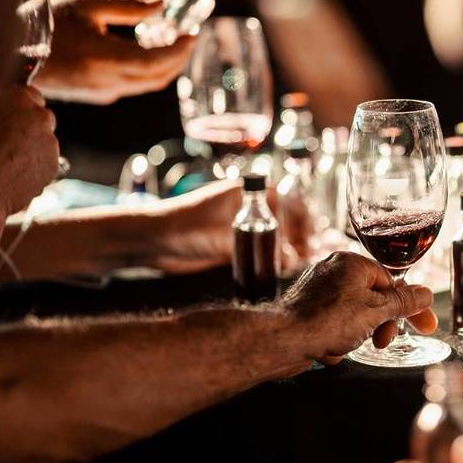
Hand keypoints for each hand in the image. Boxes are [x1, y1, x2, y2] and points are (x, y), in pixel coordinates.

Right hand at [0, 86, 58, 216]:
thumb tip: (7, 115)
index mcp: (18, 99)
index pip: (30, 94)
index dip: (20, 107)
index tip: (11, 115)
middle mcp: (40, 117)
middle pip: (42, 117)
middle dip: (31, 126)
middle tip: (9, 141)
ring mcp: (50, 142)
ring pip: (46, 141)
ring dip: (33, 148)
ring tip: (8, 164)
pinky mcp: (54, 164)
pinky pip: (47, 161)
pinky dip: (36, 166)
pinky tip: (15, 175)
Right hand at [34, 0, 194, 103]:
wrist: (13, 51)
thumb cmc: (47, 22)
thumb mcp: (88, 4)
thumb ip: (129, 6)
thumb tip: (162, 3)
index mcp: (107, 60)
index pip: (158, 60)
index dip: (180, 48)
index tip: (192, 32)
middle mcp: (109, 83)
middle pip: (159, 77)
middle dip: (179, 58)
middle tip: (188, 36)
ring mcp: (104, 93)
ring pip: (148, 84)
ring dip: (165, 64)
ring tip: (172, 40)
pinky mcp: (98, 96)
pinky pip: (134, 85)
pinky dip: (148, 70)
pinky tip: (148, 50)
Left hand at [135, 181, 307, 274]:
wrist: (150, 242)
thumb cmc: (181, 227)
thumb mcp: (221, 235)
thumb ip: (255, 247)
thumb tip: (288, 260)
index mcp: (245, 192)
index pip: (288, 199)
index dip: (304, 218)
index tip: (312, 237)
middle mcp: (247, 207)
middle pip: (286, 219)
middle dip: (300, 236)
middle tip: (307, 256)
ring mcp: (240, 227)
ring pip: (276, 236)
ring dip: (289, 250)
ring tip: (297, 265)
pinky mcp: (233, 247)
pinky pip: (262, 251)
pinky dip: (274, 260)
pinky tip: (281, 270)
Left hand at [280, 252, 436, 363]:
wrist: (282, 340)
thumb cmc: (326, 320)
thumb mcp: (376, 311)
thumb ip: (403, 302)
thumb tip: (425, 294)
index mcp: (352, 263)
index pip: (391, 282)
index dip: (406, 307)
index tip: (422, 325)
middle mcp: (334, 272)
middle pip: (373, 300)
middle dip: (378, 325)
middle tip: (383, 341)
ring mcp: (319, 291)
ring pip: (355, 317)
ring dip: (355, 336)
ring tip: (344, 344)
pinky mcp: (308, 311)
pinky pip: (335, 327)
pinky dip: (336, 340)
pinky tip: (327, 348)